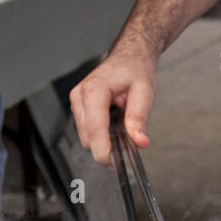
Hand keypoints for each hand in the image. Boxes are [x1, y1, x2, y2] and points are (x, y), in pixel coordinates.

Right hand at [68, 41, 156, 165]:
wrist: (129, 57)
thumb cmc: (135, 69)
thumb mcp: (144, 92)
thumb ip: (139, 118)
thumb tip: (140, 142)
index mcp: (94, 90)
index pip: (95, 129)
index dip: (103, 150)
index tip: (115, 163)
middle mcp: (80, 96)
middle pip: (88, 138)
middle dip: (106, 148)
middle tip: (129, 148)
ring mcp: (77, 102)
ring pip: (85, 137)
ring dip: (103, 142)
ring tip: (123, 132)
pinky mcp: (79, 107)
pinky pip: (86, 131)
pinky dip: (100, 136)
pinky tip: (114, 128)